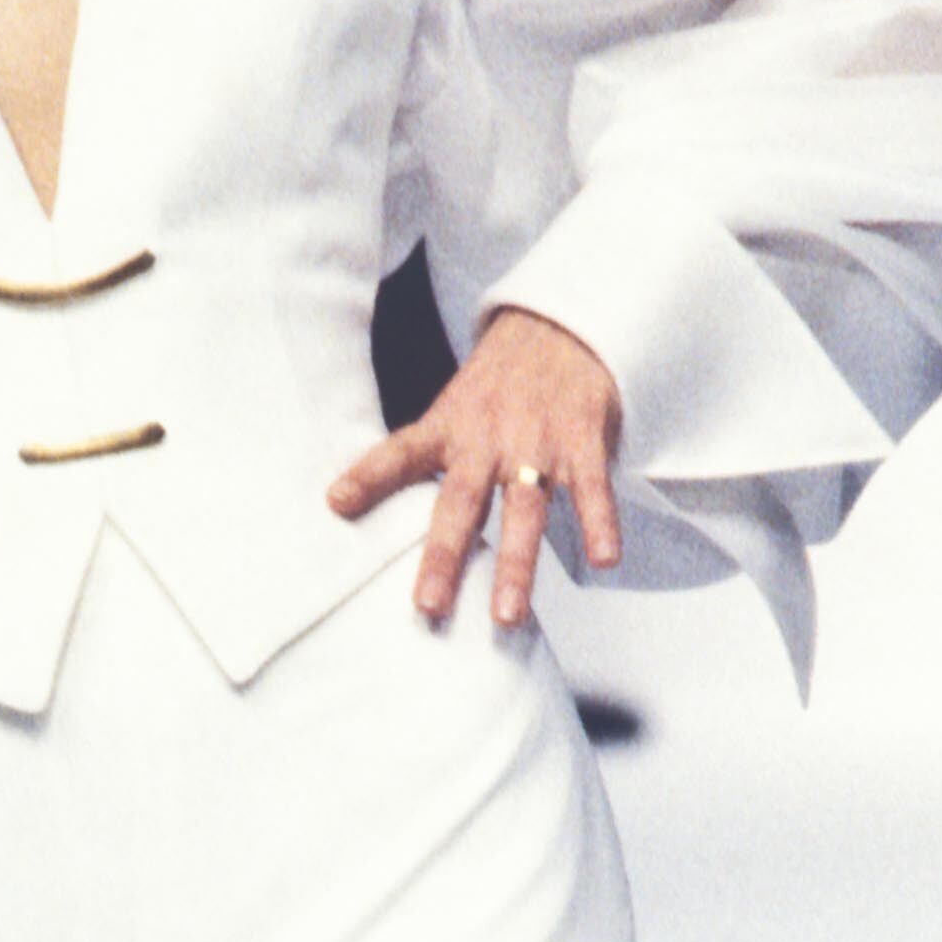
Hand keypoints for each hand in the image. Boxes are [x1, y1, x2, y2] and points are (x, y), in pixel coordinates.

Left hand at [328, 304, 623, 633]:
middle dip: (444, 556)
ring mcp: (537, 442)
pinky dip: (599, 522)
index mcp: (450, 428)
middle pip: (461, 501)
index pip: (402, 452)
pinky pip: (591, 488)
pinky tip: (604, 560)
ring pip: (525, 509)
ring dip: (516, 564)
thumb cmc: (499, 383)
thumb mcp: (454, 409)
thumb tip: (365, 505)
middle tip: (428, 605)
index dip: (370, 475)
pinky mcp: (582, 440)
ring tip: (506, 615)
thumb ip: (427, 458)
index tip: (337, 502)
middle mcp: (488, 438)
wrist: (561, 326)